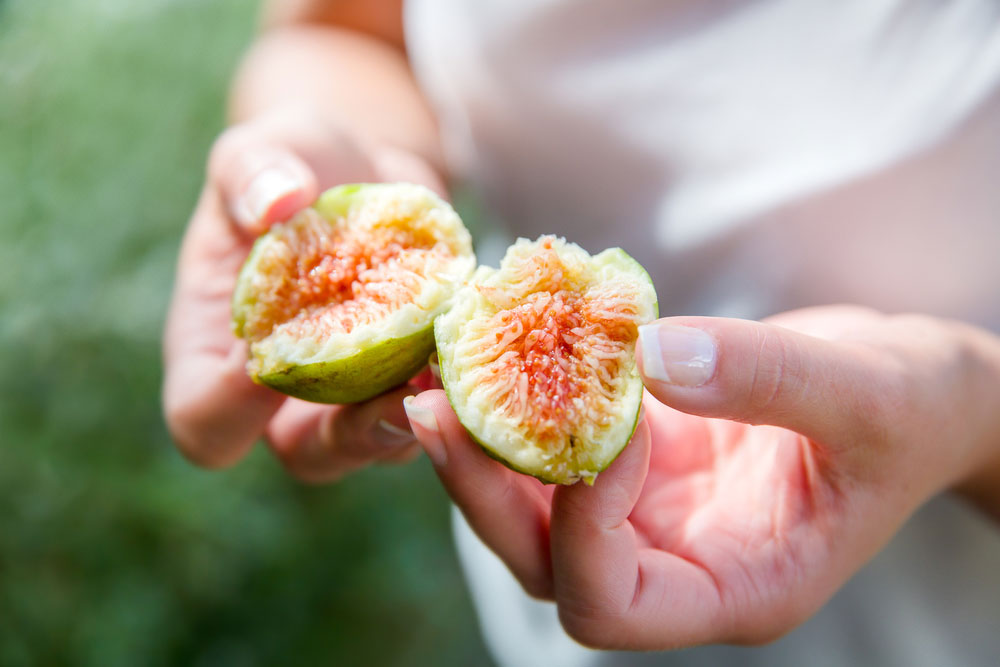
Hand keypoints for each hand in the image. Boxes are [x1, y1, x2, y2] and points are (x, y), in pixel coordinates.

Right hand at [163, 110, 443, 480]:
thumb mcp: (264, 148)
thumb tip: (277, 200)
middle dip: (355, 434)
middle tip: (398, 396)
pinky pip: (437, 411)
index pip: (204, 419)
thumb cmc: (298, 162)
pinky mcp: (410, 380)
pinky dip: (461, 388)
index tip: (270, 358)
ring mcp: (353, 395)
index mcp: (218, 353)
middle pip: (306, 455)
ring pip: (383, 444)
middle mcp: (285, 393)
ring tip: (454, 374)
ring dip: (423, 418)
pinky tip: (484, 349)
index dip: (230, 410)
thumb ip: (252, 171)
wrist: (366, 166)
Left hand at [403, 306, 999, 648]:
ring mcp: (648, 512)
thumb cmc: (913, 409)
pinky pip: (555, 448)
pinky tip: (492, 348)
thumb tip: (652, 354)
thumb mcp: (869, 396)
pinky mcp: (638, 458)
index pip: (615, 602)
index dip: (583, 524)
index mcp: (734, 589)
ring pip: (531, 509)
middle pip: (543, 562)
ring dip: (481, 446)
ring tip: (439, 371)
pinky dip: (518, 405)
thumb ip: (769, 378)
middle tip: (436, 407)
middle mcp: (675, 564)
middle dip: (484, 491)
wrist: (912, 387)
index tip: (601, 425)